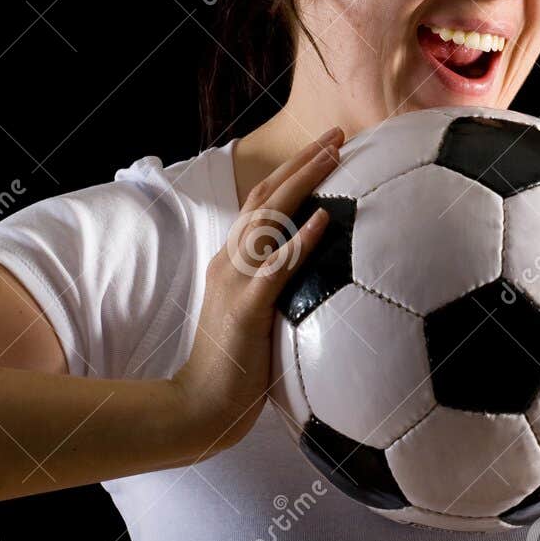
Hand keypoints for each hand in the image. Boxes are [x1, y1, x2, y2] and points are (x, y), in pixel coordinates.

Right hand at [170, 126, 343, 452]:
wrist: (201, 406)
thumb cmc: (234, 369)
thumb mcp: (257, 317)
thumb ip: (277, 290)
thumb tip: (316, 276)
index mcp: (232, 261)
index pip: (261, 203)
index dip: (292, 172)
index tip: (327, 149)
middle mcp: (229, 261)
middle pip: (266, 196)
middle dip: (302, 160)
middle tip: (339, 134)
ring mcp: (235, 281)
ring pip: (268, 217)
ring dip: (303, 182)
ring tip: (335, 155)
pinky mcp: (245, 309)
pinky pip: (275, 267)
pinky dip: (299, 240)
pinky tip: (324, 219)